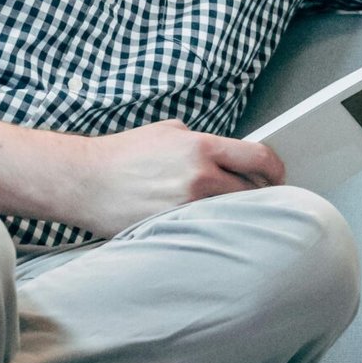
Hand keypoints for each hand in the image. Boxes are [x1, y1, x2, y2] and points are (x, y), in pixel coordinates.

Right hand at [72, 120, 282, 237]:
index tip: (277, 176)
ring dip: (237, 213)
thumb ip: (201, 140)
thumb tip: (226, 153)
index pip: (260, 158)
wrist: (84, 180)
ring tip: (232, 213)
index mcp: (201, 147)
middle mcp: (200, 177)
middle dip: (258, 193)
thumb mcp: (167, 132)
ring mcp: (188, 207)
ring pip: (234, 214)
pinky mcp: (174, 229)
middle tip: (257, 197)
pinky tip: (211, 228)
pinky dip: (214, 228)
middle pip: (253, 190)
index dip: (276, 169)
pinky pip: (209, 230)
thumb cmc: (123, 154)